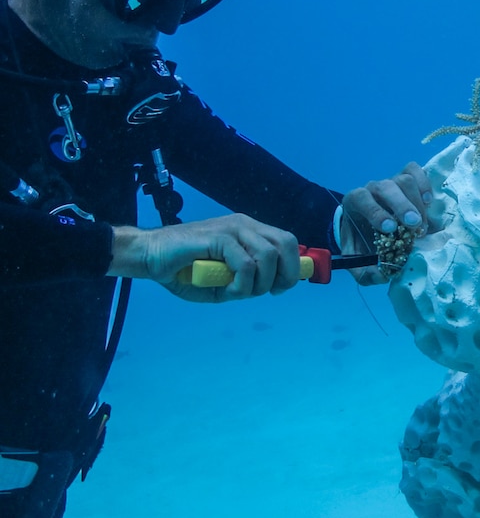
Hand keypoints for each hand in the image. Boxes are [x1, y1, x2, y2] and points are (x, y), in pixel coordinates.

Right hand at [107, 214, 301, 302]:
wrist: (149, 256)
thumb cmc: (183, 270)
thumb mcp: (221, 281)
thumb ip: (245, 282)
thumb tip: (266, 287)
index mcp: (248, 230)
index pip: (286, 241)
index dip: (293, 266)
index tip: (280, 288)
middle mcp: (244, 224)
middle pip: (285, 244)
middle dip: (284, 274)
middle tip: (266, 292)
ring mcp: (231, 228)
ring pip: (268, 255)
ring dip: (259, 283)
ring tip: (237, 291)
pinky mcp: (218, 237)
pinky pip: (246, 264)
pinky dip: (242, 284)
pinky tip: (227, 289)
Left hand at [340, 161, 431, 284]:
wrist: (367, 227)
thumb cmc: (362, 242)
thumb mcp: (357, 260)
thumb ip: (364, 271)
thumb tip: (383, 276)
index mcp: (355, 203)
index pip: (362, 199)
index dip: (376, 212)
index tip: (390, 229)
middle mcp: (372, 189)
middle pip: (387, 186)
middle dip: (402, 206)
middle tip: (415, 226)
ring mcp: (390, 181)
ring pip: (404, 180)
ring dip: (416, 202)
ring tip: (423, 225)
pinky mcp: (406, 178)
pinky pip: (414, 170)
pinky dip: (424, 183)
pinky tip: (429, 202)